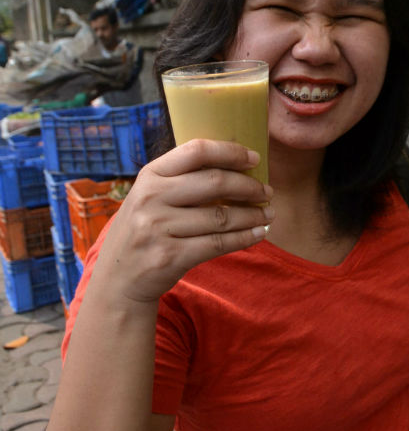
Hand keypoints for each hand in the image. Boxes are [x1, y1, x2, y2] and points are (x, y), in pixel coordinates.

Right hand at [92, 139, 273, 303]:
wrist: (118, 280)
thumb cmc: (145, 231)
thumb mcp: (150, 197)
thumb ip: (181, 180)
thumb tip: (235, 166)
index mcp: (150, 175)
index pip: (196, 151)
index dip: (230, 152)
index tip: (254, 159)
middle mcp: (151, 198)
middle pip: (215, 182)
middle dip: (249, 186)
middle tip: (267, 191)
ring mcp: (159, 228)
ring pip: (222, 216)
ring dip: (252, 215)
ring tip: (268, 213)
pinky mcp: (171, 256)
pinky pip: (218, 243)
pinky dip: (245, 238)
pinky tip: (259, 233)